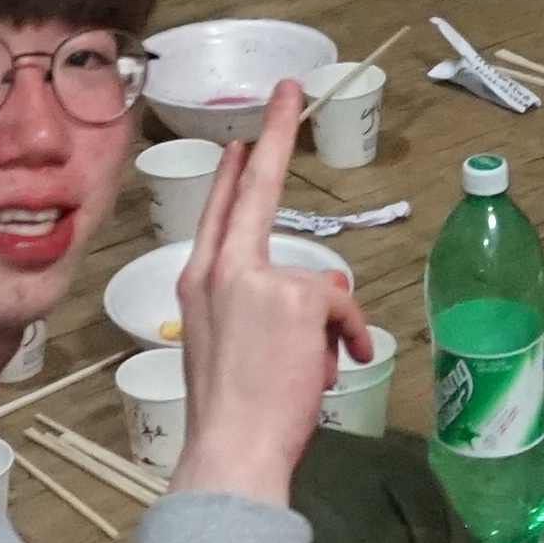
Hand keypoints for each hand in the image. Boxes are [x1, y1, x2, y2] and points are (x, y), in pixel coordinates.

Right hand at [172, 80, 363, 500]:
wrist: (230, 450)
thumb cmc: (231, 415)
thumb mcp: (226, 348)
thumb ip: (259, 310)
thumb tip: (319, 303)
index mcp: (198, 284)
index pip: (218, 212)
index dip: (231, 173)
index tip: (240, 140)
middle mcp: (220, 271)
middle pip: (255, 188)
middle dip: (274, 134)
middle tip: (289, 92)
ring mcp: (257, 279)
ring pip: (320, 288)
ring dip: (327, 334)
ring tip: (305, 376)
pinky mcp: (296, 297)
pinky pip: (343, 311)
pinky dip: (345, 344)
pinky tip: (326, 372)